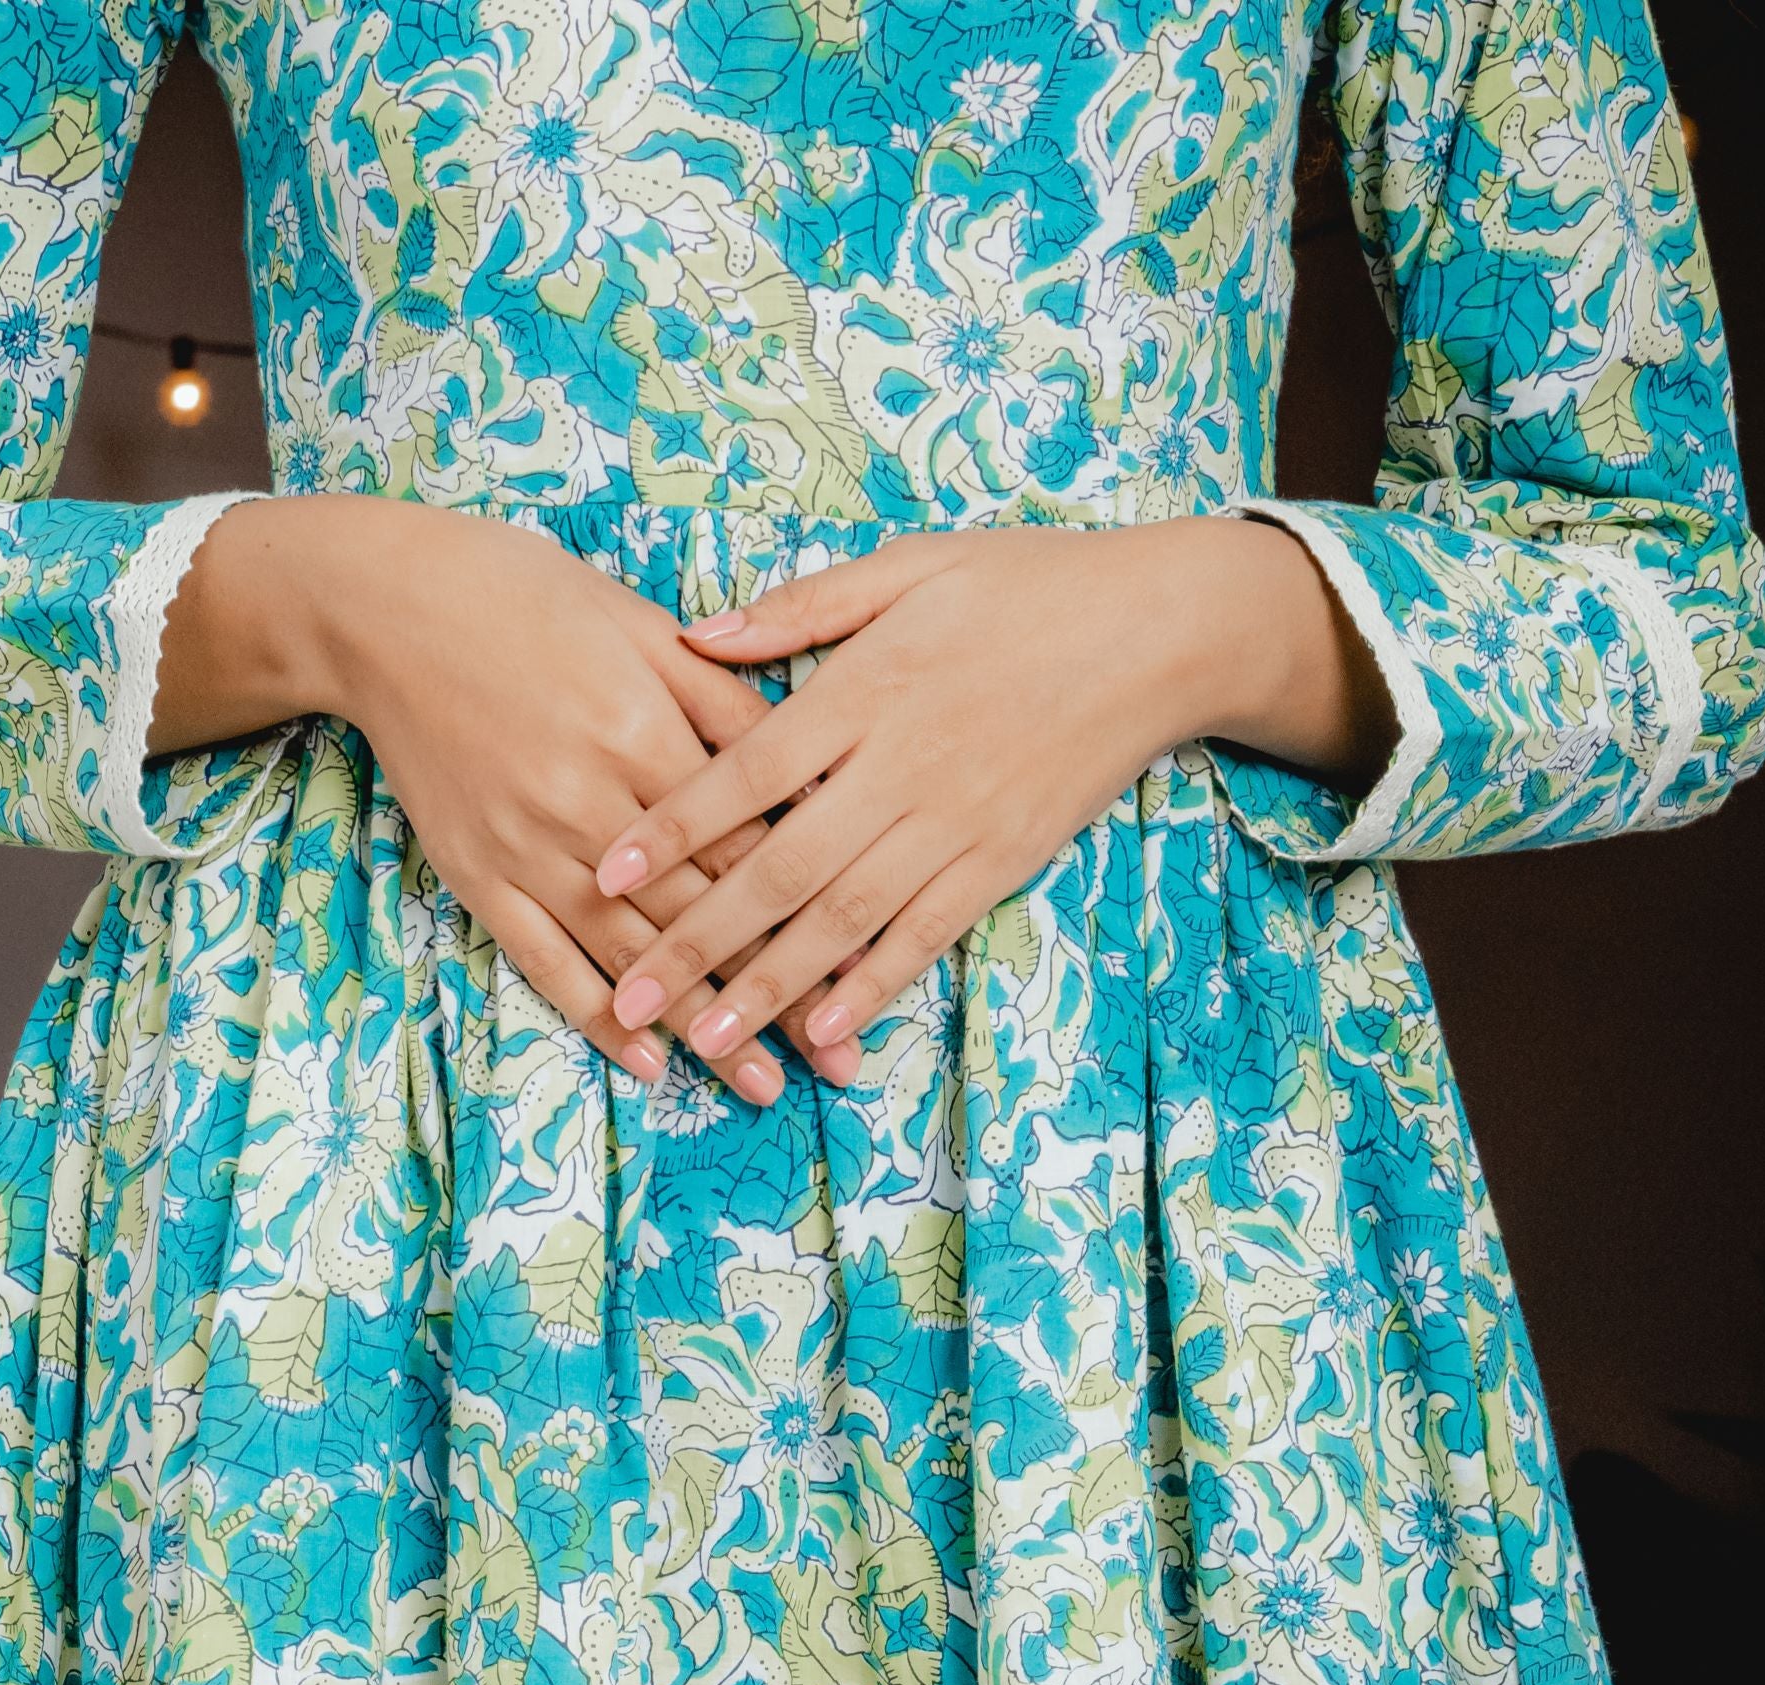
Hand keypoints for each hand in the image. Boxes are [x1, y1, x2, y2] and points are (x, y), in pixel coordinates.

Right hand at [158, 497, 794, 1101]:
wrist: (386, 610)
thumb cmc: (522, 599)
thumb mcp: (637, 623)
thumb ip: (721, 696)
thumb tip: (806, 752)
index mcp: (643, 735)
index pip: (745, 842)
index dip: (810, 908)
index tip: (864, 963)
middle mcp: (592, 805)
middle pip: (704, 918)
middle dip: (776, 994)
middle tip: (837, 1064)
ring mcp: (532, 849)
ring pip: (634, 957)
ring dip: (700, 1027)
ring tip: (759, 1086)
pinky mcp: (481, 875)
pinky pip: (547, 962)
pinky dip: (597, 1018)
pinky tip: (646, 1063)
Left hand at [590, 518, 1392, 1086]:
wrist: (1157, 630)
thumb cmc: (1027, 585)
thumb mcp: (910, 566)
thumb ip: (802, 609)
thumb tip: (699, 635)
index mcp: (864, 689)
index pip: (745, 771)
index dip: (672, 827)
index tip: (607, 871)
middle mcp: (899, 767)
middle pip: (778, 869)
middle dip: (699, 941)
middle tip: (631, 999)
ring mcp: (951, 824)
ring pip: (843, 920)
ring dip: (771, 986)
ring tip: (710, 1038)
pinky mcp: (999, 861)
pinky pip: (925, 936)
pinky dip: (874, 985)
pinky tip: (826, 1029)